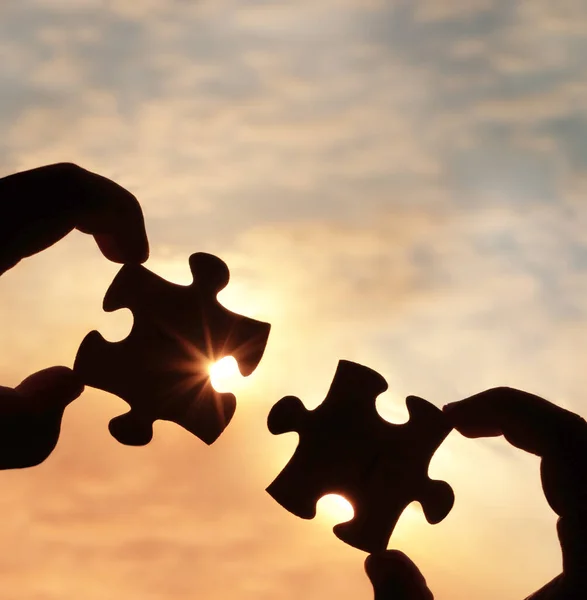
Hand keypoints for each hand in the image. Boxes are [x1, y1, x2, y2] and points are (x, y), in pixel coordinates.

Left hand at [0, 163, 148, 467]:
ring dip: (82, 216)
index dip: (119, 213)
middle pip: (58, 182)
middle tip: (128, 258)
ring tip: (109, 257)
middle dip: (110, 212)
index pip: (66, 191)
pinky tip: (45, 256)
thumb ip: (24, 434)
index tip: (133, 261)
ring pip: (37, 191)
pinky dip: (51, 221)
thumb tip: (67, 381)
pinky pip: (15, 206)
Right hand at [364, 387, 586, 598]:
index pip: (568, 442)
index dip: (510, 412)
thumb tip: (381, 561)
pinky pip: (586, 483)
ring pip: (584, 457)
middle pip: (578, 439)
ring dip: (535, 434)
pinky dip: (553, 461)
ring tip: (479, 430)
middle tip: (458, 419)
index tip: (452, 419)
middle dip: (517, 415)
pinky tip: (534, 474)